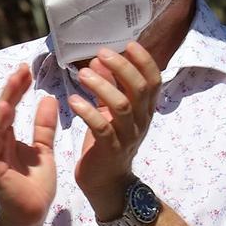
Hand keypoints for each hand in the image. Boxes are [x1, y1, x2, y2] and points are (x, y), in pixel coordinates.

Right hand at [0, 63, 58, 225]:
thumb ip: (43, 128)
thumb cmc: (34, 187)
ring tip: (13, 81)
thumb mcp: (43, 151)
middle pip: (2, 110)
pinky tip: (5, 108)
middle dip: (12, 89)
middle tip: (22, 69)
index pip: (11, 108)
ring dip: (4, 101)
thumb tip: (48, 99)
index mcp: (6, 139)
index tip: (28, 70)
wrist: (31, 216)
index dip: (18, 89)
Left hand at [70, 42, 161, 217]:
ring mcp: (128, 136)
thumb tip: (102, 59)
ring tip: (83, 74)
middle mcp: (141, 121)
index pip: (153, 80)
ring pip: (122, 106)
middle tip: (101, 54)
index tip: (129, 44)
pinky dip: (87, 111)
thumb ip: (109, 86)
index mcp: (145, 110)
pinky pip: (102, 128)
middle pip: (140, 88)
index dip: (144, 61)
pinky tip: (72, 100)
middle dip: (122, 67)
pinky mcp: (110, 150)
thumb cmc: (107, 142)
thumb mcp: (110, 111)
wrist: (106, 182)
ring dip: (102, 86)